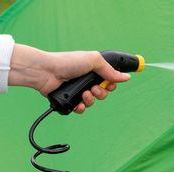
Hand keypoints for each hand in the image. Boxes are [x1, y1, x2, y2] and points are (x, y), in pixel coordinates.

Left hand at [9, 46, 131, 113]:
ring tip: (84, 94)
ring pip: (92, 103)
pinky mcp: (69, 101)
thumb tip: (126, 77)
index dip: (110, 85)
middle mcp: (85, 81)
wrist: (47, 72)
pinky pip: (80, 110)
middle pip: (102, 94)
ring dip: (90, 100)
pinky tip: (77, 103)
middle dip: (100, 93)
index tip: (109, 84)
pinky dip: (80, 108)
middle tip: (93, 88)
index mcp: (92, 71)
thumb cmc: (67, 62)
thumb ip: (110, 70)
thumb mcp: (93, 60)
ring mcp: (77, 91)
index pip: (108, 81)